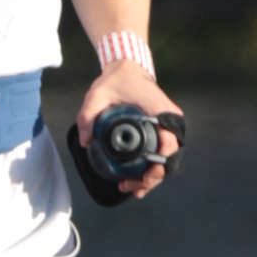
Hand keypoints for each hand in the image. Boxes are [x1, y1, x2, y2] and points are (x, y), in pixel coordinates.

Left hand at [75, 58, 180, 198]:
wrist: (128, 68)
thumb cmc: (116, 80)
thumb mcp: (96, 95)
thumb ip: (87, 117)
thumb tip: (86, 143)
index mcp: (161, 111)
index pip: (169, 142)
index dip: (159, 163)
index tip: (144, 175)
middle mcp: (170, 120)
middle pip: (170, 157)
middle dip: (153, 177)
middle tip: (131, 187)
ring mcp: (169, 125)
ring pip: (168, 159)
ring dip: (152, 177)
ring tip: (131, 188)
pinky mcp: (164, 129)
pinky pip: (162, 153)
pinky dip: (152, 169)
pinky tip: (138, 181)